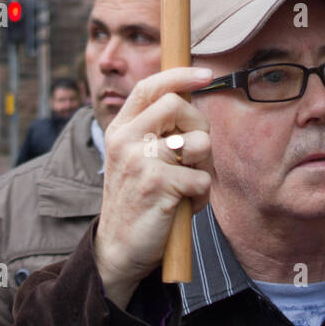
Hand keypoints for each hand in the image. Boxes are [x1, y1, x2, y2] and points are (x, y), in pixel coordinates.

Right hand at [93, 66, 213, 309]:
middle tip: (195, 154)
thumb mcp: (135, 159)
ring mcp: (140, 161)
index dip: (180, 75)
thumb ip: (156, 131)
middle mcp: (125, 140)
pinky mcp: (158, 184)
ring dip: (203, 167)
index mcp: (120, 130)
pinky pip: (202, 180)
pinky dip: (201, 198)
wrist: (118, 250)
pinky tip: (183, 207)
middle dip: (200, 127)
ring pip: (199, 142)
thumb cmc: (137, 201)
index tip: (206, 74)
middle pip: (179, 106)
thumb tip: (191, 99)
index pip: (149, 87)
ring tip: (186, 185)